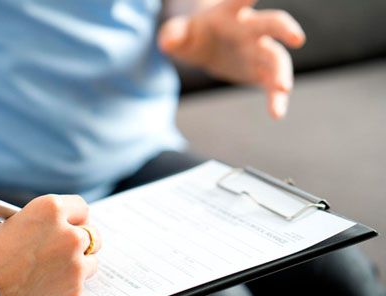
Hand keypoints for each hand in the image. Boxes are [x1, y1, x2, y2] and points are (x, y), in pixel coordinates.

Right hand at [0, 195, 102, 295]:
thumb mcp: (2, 230)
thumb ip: (29, 227)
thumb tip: (43, 232)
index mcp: (49, 210)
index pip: (79, 207)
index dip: (74, 217)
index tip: (72, 224)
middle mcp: (68, 235)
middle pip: (92, 234)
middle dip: (81, 242)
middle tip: (70, 249)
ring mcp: (74, 265)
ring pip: (89, 263)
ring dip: (76, 267)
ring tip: (52, 274)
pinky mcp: (74, 293)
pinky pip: (77, 287)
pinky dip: (65, 289)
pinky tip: (43, 292)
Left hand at [158, 0, 305, 118]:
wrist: (206, 46)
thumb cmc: (193, 34)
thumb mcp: (178, 34)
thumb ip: (173, 34)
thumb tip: (166, 42)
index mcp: (229, 13)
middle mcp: (250, 28)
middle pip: (272, 24)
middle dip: (285, 29)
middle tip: (297, 38)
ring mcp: (258, 49)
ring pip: (277, 58)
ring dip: (282, 74)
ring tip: (283, 91)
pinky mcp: (260, 71)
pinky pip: (272, 84)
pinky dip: (276, 98)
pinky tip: (277, 113)